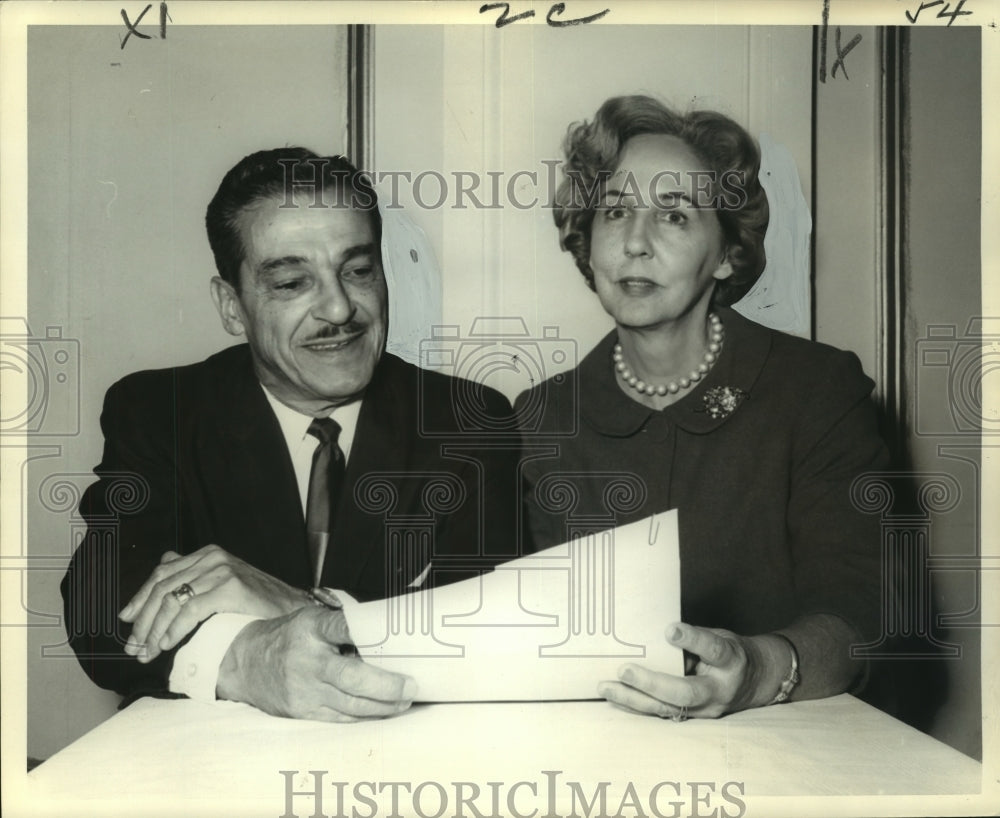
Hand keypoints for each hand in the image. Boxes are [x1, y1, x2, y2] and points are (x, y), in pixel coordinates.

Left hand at [119, 545, 306, 662]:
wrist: (292, 610)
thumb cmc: (259, 602)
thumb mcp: (223, 580)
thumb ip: (194, 572)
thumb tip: (165, 562)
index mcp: (208, 555)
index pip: (161, 573)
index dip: (140, 598)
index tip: (126, 619)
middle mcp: (213, 558)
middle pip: (162, 587)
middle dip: (143, 620)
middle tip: (135, 646)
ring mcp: (222, 571)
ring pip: (172, 601)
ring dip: (154, 631)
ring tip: (149, 652)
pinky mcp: (230, 588)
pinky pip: (190, 610)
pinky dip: (173, 630)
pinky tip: (168, 644)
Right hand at [217, 605, 416, 721]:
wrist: (247, 664)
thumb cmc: (290, 637)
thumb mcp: (311, 619)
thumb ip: (343, 626)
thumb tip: (387, 633)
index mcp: (311, 629)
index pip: (341, 627)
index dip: (364, 630)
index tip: (389, 633)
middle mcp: (307, 661)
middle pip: (352, 678)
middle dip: (387, 685)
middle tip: (411, 686)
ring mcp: (304, 690)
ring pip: (351, 705)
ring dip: (383, 706)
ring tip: (404, 701)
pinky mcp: (302, 711)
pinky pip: (340, 719)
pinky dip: (365, 717)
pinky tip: (382, 712)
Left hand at [598, 622, 766, 719]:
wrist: (756, 682)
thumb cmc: (731, 653)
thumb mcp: (722, 637)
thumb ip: (695, 637)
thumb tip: (656, 631)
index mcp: (731, 662)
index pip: (713, 650)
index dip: (693, 640)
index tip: (670, 629)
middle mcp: (720, 690)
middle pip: (686, 692)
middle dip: (652, 683)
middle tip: (624, 670)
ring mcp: (706, 709)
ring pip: (669, 708)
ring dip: (635, 699)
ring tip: (607, 687)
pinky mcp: (693, 717)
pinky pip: (662, 713)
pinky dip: (637, 705)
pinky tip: (615, 696)